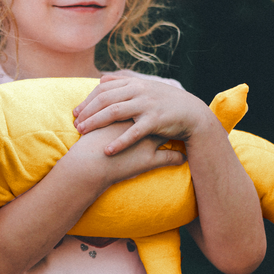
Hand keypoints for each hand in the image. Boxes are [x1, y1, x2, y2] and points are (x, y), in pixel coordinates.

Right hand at [66, 121, 185, 187]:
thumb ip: (101, 120)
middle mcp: (140, 126)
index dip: (153, 108)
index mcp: (129, 117)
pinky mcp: (150, 160)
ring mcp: (147, 143)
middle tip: (176, 118)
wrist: (88, 165)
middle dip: (169, 118)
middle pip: (160, 118)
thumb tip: (100, 113)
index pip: (147, 109)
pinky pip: (170, 159)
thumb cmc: (88, 148)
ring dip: (177, 138)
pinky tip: (184, 159)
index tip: (161, 109)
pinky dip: (177, 159)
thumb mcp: (96, 129)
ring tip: (185, 138)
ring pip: (168, 138)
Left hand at [73, 74, 211, 155]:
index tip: (76, 112)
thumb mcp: (145, 87)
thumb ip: (123, 81)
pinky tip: (107, 150)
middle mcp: (138, 91)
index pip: (103, 89)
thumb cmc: (165, 102)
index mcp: (134, 83)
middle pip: (104, 99)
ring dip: (95, 123)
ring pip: (114, 112)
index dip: (87, 100)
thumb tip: (101, 77)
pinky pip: (133, 132)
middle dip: (87, 112)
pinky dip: (119, 142)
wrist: (192, 113)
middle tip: (75, 124)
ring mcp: (146, 105)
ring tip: (82, 133)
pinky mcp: (155, 120)